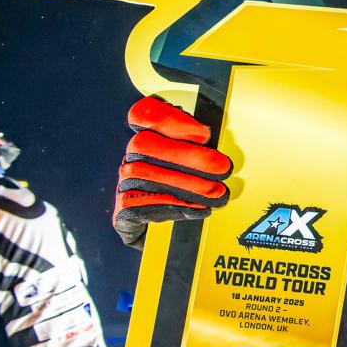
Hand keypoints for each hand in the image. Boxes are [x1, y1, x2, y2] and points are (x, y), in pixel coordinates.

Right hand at [113, 96, 233, 248]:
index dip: (171, 119)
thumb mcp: (200, 162)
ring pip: (144, 174)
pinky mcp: (124, 209)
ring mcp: (125, 181)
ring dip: (188, 184)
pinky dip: (173, 206)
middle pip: (144, 144)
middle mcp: (132, 155)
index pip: (144, 114)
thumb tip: (222, 145)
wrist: (164, 233)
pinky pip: (141, 203)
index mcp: (149, 135)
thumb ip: (204, 147)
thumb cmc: (190, 186)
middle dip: (188, 156)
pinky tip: (198, 208)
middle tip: (222, 168)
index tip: (203, 133)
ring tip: (217, 192)